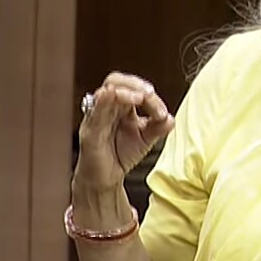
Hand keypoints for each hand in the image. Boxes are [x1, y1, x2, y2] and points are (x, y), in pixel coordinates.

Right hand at [75, 72, 173, 192]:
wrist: (105, 179)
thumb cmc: (120, 154)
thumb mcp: (146, 139)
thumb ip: (158, 127)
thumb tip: (171, 118)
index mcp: (122, 107)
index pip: (133, 88)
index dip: (150, 95)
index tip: (162, 112)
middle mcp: (108, 108)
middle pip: (116, 81)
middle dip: (135, 84)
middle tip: (151, 94)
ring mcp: (96, 118)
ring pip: (105, 93)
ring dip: (125, 91)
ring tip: (141, 97)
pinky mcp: (89, 132)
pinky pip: (94, 112)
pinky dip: (103, 101)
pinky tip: (112, 95)